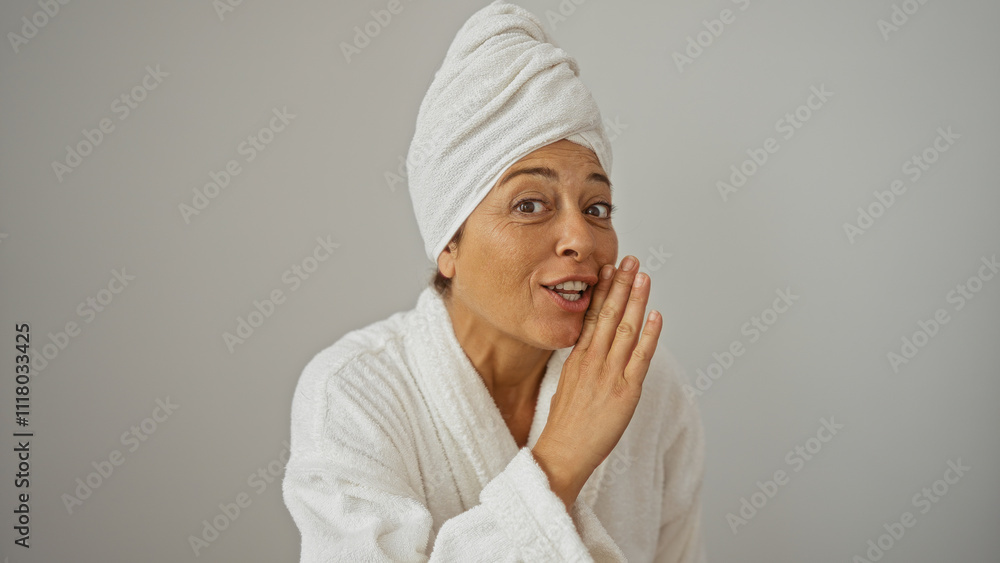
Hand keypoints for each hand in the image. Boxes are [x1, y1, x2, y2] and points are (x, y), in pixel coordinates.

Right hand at [531, 255, 662, 509]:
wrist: (562, 451)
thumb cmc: (564, 425)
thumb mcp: (566, 384)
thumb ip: (580, 364)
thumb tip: (589, 349)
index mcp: (577, 357)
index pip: (591, 315)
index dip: (602, 290)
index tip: (609, 269)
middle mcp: (593, 360)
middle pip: (609, 314)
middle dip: (621, 285)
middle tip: (630, 261)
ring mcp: (610, 374)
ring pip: (626, 329)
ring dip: (636, 300)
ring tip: (644, 276)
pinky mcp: (626, 391)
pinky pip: (641, 357)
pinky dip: (650, 335)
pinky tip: (656, 315)